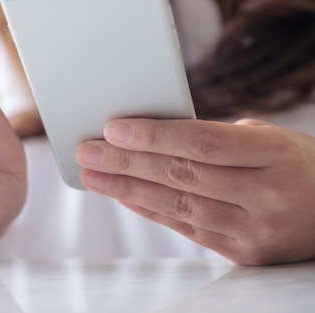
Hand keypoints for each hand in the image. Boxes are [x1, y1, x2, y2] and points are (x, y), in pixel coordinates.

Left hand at [76, 117, 314, 264]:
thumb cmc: (297, 166)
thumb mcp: (271, 140)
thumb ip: (218, 140)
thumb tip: (155, 137)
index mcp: (276, 156)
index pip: (204, 143)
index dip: (155, 135)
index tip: (113, 129)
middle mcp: (268, 196)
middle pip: (183, 175)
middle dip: (126, 162)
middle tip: (88, 152)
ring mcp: (257, 230)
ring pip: (178, 205)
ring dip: (128, 190)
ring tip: (93, 176)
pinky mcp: (245, 254)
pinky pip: (187, 228)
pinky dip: (150, 210)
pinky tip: (123, 196)